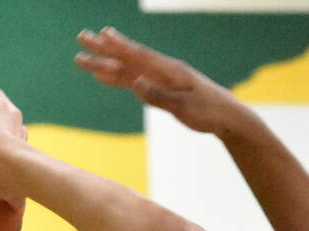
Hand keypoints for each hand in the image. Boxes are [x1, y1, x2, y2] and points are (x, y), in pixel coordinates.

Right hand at [75, 27, 250, 137]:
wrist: (227, 116)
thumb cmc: (209, 112)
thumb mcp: (185, 107)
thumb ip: (159, 96)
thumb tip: (135, 83)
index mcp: (169, 71)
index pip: (138, 56)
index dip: (119, 47)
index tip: (101, 36)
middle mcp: (162, 70)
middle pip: (128, 57)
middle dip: (104, 49)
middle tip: (82, 36)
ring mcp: (160, 78)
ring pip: (127, 68)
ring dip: (105, 62)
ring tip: (84, 56)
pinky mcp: (160, 88)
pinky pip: (133, 80)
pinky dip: (117, 77)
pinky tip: (104, 76)